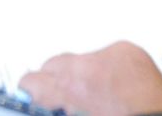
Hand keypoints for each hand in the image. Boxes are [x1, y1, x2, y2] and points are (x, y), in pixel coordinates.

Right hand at [20, 42, 161, 115]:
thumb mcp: (79, 115)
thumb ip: (63, 107)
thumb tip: (55, 104)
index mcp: (70, 89)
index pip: (34, 81)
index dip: (31, 90)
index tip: (31, 94)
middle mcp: (86, 68)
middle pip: (55, 63)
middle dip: (56, 79)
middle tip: (61, 99)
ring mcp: (109, 56)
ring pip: (84, 58)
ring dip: (87, 75)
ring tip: (100, 98)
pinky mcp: (130, 52)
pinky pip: (110, 56)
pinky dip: (111, 71)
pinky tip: (119, 90)